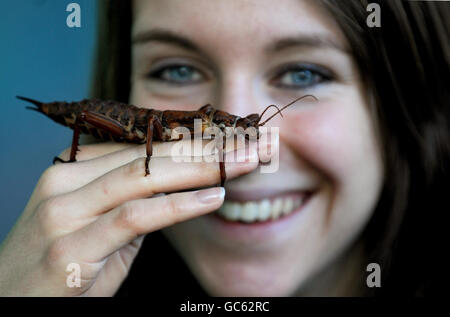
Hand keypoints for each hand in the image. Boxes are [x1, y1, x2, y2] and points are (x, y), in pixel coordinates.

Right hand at [0, 139, 265, 295]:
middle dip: (203, 149)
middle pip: (146, 156)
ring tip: (240, 163)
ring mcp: (64, 212)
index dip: (190, 140)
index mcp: (71, 169)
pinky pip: (135, 217)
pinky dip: (178, 205)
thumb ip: (130, 201)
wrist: (7, 300)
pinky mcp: (71, 248)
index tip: (229, 137)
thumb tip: (178, 184)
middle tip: (246, 143)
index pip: (141, 145)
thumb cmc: (58, 263)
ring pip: (143, 177)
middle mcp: (65, 181)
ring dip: (199, 170)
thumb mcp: (94, 223)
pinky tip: (212, 197)